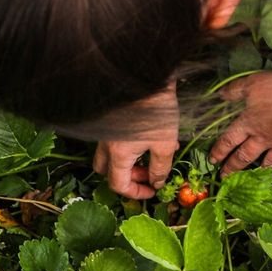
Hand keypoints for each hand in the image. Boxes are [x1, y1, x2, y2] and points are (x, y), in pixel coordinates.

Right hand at [92, 84, 179, 198]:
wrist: (148, 77)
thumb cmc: (157, 111)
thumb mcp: (165, 143)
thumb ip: (160, 167)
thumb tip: (157, 182)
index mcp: (117, 154)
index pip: (118, 184)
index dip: (136, 193)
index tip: (152, 191)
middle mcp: (106, 145)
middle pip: (108, 171)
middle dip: (129, 177)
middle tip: (150, 173)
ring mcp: (106, 132)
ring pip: (110, 156)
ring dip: (130, 163)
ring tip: (155, 155)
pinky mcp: (112, 121)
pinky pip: (116, 141)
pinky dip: (130, 147)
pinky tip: (153, 138)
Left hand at [209, 71, 271, 185]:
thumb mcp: (253, 83)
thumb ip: (236, 89)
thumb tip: (219, 95)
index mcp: (250, 123)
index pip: (230, 140)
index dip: (220, 150)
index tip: (213, 160)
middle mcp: (264, 139)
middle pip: (245, 156)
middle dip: (233, 167)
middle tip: (225, 177)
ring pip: (269, 164)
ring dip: (259, 174)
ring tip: (253, 184)